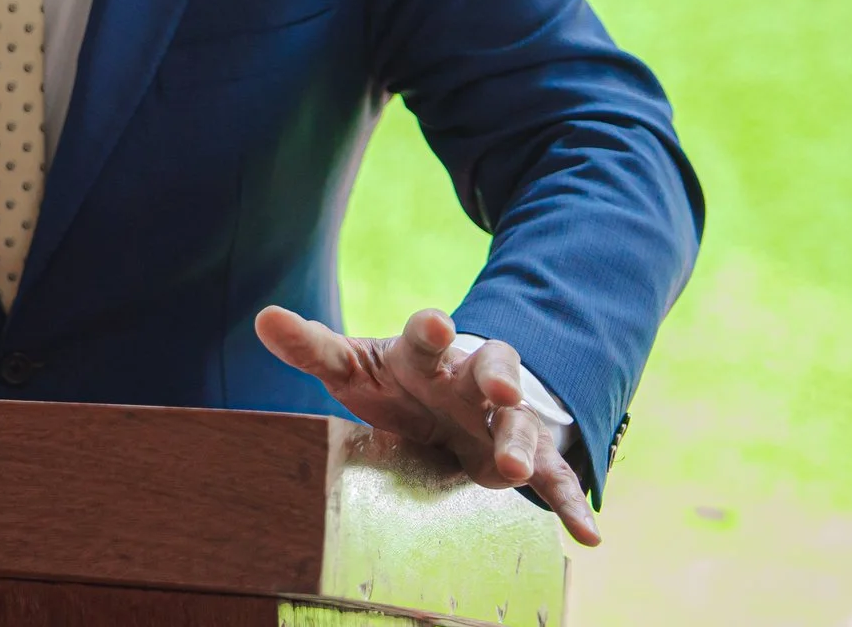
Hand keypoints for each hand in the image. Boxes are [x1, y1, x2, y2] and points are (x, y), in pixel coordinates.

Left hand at [255, 305, 599, 546]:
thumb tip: (263, 318)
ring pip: (522, 423)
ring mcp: (503, 418)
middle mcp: (472, 378)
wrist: (452, 401)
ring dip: (521, 442)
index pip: (428, 333)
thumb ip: (312, 347)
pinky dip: (571, 504)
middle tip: (499, 387)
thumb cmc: (396, 381)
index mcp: (427, 353)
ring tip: (516, 469)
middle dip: (497, 374)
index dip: (432, 328)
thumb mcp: (353, 367)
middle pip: (492, 366)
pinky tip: (588, 533)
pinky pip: (555, 479)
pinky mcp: (527, 459)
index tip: (435, 324)